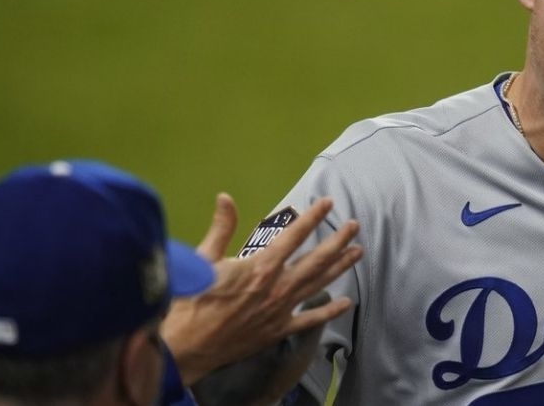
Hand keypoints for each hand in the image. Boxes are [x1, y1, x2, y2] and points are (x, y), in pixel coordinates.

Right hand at [161, 194, 361, 385]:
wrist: (185, 346)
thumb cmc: (190, 301)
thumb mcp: (203, 259)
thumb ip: (221, 227)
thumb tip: (225, 197)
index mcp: (261, 266)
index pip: (294, 236)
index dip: (313, 218)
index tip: (327, 203)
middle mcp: (277, 286)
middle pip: (316, 259)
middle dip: (338, 241)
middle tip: (354, 226)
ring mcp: (281, 310)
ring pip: (317, 284)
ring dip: (339, 267)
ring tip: (358, 253)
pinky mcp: (277, 330)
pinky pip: (309, 320)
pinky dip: (329, 312)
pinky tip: (346, 304)